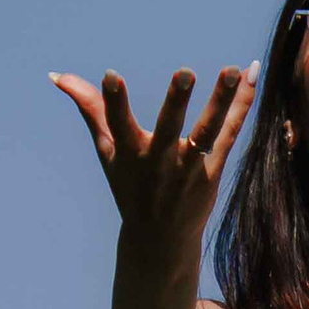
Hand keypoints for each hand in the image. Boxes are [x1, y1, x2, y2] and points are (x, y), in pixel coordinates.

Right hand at [51, 62, 258, 267]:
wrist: (160, 239)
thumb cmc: (129, 185)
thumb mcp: (107, 150)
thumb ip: (89, 107)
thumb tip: (57, 75)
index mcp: (128, 153)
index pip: (117, 123)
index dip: (112, 101)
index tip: (111, 75)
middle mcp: (159, 160)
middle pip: (169, 127)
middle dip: (176, 101)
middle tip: (185, 72)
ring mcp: (189, 167)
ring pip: (207, 130)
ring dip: (221, 100)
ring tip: (234, 69)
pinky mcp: (213, 172)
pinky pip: (229, 134)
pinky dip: (241, 107)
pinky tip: (251, 77)